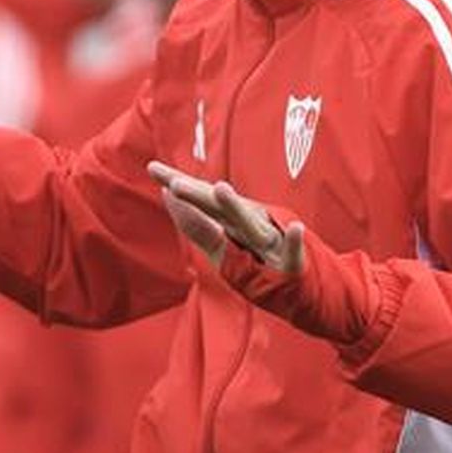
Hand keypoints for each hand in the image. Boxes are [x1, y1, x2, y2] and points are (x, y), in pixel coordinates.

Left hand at [147, 160, 303, 270]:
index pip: (201, 201)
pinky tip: (295, 229)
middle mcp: (249, 224)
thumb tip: (169, 193)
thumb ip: (197, 226)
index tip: (152, 168)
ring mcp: (270, 242)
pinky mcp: (292, 261)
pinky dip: (294, 240)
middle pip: (218, 208)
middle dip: (198, 196)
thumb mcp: (222, 247)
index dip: (178, 186)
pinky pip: (293, 251)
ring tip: (220, 189)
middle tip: (173, 184)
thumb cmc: (258, 261)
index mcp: (231, 222)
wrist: (299, 284)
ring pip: (251, 224)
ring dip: (236, 207)